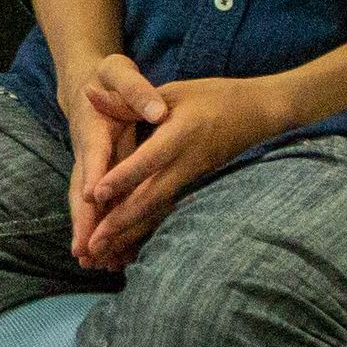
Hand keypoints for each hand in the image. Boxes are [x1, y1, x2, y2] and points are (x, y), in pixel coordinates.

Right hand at [59, 51, 144, 265]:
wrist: (84, 80)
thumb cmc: (106, 75)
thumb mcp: (119, 71)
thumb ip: (136, 91)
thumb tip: (157, 110)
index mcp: (93, 127)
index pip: (94, 156)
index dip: (95, 177)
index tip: (95, 198)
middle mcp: (86, 153)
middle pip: (81, 190)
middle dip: (83, 222)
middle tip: (84, 251)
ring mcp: (89, 167)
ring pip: (87, 204)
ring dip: (90, 233)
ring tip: (95, 264)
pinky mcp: (96, 176)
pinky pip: (97, 206)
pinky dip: (101, 228)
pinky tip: (111, 254)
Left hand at [74, 56, 289, 267]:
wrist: (258, 113)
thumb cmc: (213, 96)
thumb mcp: (171, 91)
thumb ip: (128, 101)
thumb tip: (89, 95)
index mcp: (180, 135)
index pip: (148, 160)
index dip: (121, 178)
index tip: (94, 195)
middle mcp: (186, 163)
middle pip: (150, 197)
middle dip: (120, 222)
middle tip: (92, 245)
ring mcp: (191, 177)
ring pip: (157, 210)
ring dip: (128, 233)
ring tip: (101, 255)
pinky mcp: (191, 185)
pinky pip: (164, 210)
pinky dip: (143, 228)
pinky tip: (125, 246)